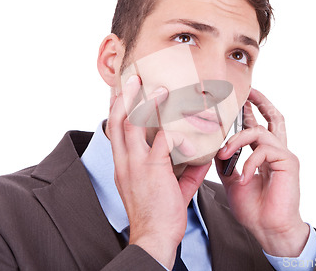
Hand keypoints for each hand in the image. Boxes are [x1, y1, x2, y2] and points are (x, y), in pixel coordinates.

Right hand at [107, 75, 210, 268]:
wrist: (155, 237)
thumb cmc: (159, 214)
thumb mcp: (169, 187)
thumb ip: (183, 169)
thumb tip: (201, 155)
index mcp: (124, 164)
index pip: (114, 130)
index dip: (116, 109)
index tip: (121, 91)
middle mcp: (125, 161)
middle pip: (117, 120)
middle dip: (124, 96)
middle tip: (133, 78)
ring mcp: (136, 164)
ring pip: (132, 124)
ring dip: (145, 103)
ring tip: (159, 88)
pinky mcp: (152, 168)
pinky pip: (164, 140)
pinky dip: (177, 132)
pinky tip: (187, 134)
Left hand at [215, 88, 308, 256]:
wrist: (269, 229)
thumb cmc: (254, 209)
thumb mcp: (233, 181)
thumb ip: (228, 163)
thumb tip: (216, 150)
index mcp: (265, 155)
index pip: (259, 127)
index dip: (251, 112)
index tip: (241, 100)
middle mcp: (276, 152)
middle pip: (274, 118)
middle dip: (261, 102)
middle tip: (248, 92)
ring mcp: (283, 155)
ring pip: (259, 132)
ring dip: (238, 140)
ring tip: (225, 154)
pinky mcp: (288, 162)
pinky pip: (264, 150)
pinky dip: (249, 162)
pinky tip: (244, 178)